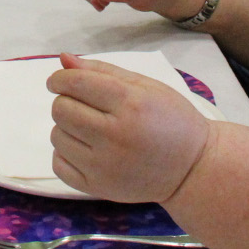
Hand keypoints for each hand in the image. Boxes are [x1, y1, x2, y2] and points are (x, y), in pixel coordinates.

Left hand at [48, 53, 211, 202]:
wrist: (192, 169)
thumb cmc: (171, 120)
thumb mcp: (146, 86)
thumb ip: (103, 71)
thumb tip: (62, 60)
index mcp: (130, 104)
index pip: (76, 84)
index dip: (59, 79)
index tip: (58, 81)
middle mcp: (115, 136)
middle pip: (61, 109)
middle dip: (67, 101)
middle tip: (86, 106)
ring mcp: (104, 166)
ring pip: (57, 136)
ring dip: (68, 128)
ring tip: (93, 130)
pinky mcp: (97, 188)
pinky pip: (59, 165)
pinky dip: (66, 154)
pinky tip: (87, 150)